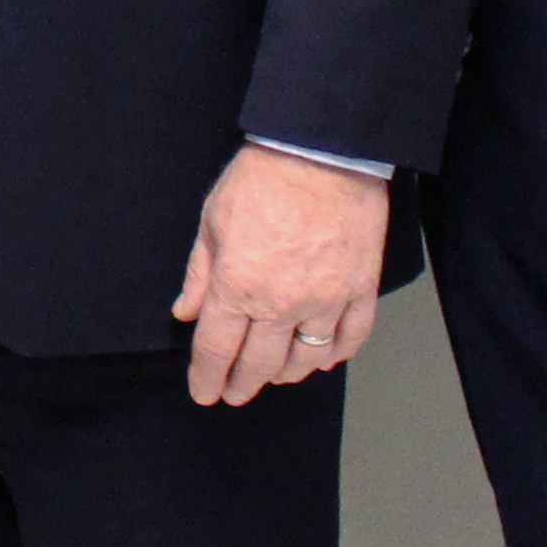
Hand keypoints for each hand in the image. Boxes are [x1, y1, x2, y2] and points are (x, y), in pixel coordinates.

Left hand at [172, 143, 386, 405]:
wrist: (322, 153)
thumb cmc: (262, 179)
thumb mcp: (213, 221)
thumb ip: (199, 273)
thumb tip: (185, 311)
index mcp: (238, 286)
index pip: (216, 348)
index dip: (206, 376)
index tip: (203, 391)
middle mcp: (282, 304)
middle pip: (259, 364)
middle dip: (242, 384)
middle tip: (234, 393)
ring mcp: (326, 301)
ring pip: (306, 359)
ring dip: (287, 373)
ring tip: (274, 376)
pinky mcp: (360, 290)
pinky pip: (350, 338)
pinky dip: (336, 355)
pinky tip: (324, 359)